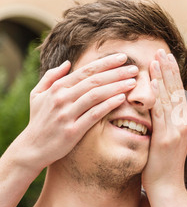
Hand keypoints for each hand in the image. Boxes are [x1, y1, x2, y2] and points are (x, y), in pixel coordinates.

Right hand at [17, 53, 137, 172]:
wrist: (31, 149)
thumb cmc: (38, 120)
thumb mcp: (37, 95)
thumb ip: (51, 77)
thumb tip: (68, 63)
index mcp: (57, 88)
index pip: (86, 71)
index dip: (106, 63)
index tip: (122, 57)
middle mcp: (62, 98)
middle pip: (94, 81)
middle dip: (116, 73)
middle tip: (135, 68)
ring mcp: (66, 114)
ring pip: (96, 96)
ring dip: (116, 87)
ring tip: (133, 82)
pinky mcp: (72, 131)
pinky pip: (94, 115)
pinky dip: (108, 105)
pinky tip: (122, 99)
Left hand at [142, 49, 186, 191]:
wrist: (167, 187)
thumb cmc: (164, 165)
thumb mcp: (170, 139)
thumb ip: (166, 122)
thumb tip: (160, 107)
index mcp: (184, 122)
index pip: (178, 93)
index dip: (172, 74)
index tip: (165, 58)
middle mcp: (183, 123)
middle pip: (176, 91)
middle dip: (168, 70)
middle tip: (161, 51)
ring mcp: (176, 130)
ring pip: (169, 98)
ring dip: (162, 77)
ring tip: (156, 59)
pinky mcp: (166, 138)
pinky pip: (161, 113)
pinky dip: (157, 96)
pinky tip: (152, 82)